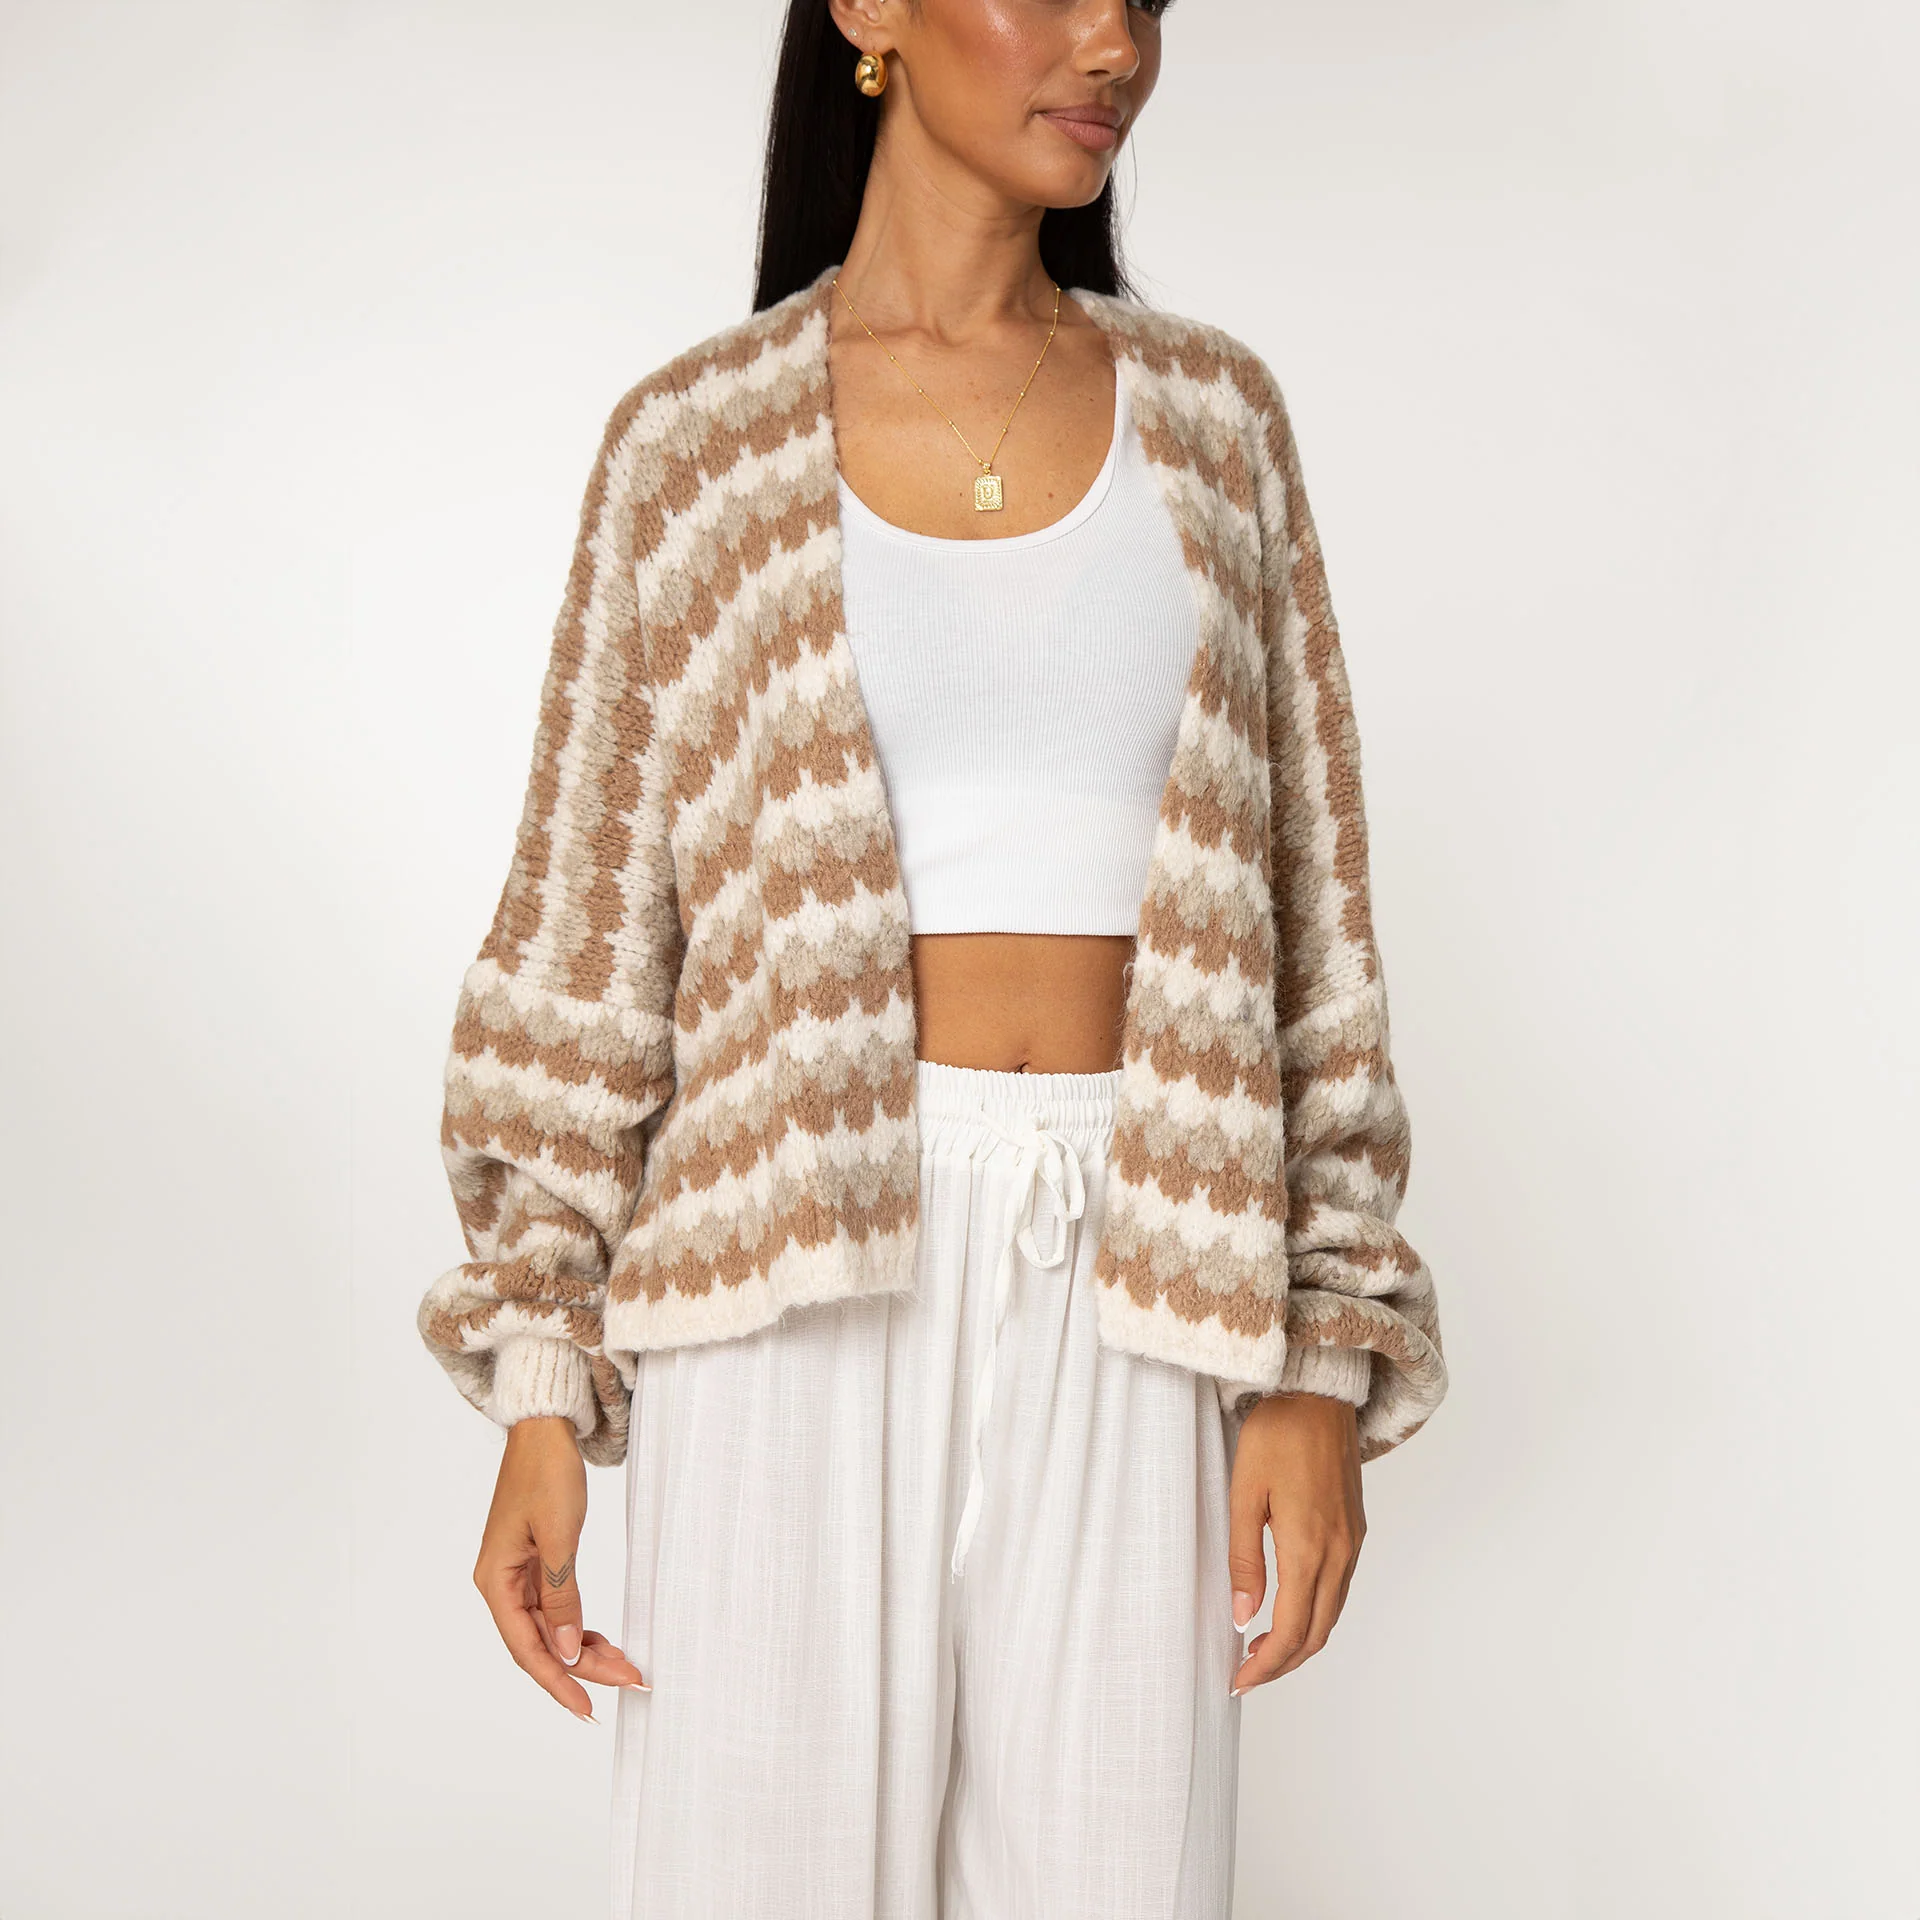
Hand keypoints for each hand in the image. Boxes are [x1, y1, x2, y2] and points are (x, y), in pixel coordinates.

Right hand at [473, 1414, 647, 1718]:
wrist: (545, 1429)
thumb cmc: (546, 1473)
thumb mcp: (559, 1536)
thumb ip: (561, 1596)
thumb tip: (566, 1650)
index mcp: (495, 1580)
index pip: (526, 1648)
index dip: (558, 1681)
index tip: (590, 1708)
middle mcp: (500, 1583)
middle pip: (539, 1643)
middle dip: (582, 1668)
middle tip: (628, 1682)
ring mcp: (517, 1574)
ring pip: (550, 1629)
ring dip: (584, 1649)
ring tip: (624, 1665)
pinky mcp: (536, 1563)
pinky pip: (554, 1608)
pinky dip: (579, 1625)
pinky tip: (603, 1639)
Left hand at [1227, 1389, 1365, 1695]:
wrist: (1318, 1394)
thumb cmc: (1276, 1434)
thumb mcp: (1244, 1493)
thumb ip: (1244, 1558)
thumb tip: (1244, 1616)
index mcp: (1308, 1547)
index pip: (1291, 1630)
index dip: (1266, 1666)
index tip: (1237, 1681)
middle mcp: (1339, 1552)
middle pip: (1317, 1633)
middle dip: (1282, 1663)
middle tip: (1245, 1673)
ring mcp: (1352, 1542)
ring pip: (1331, 1614)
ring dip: (1300, 1640)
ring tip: (1260, 1648)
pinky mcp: (1355, 1530)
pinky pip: (1339, 1589)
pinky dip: (1315, 1614)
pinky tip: (1289, 1609)